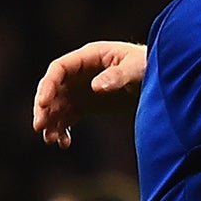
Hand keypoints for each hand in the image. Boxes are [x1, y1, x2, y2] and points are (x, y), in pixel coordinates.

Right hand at [33, 40, 147, 146]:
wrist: (162, 80)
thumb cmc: (149, 65)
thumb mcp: (136, 67)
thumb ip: (117, 76)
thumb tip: (95, 88)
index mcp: (89, 56)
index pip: (58, 69)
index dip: (48, 85)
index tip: (44, 103)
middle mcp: (79, 73)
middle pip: (52, 88)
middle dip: (44, 108)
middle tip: (39, 127)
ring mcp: (81, 90)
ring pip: (57, 106)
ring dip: (51, 122)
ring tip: (50, 140)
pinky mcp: (87, 105)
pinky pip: (68, 118)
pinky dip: (63, 130)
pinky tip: (63, 143)